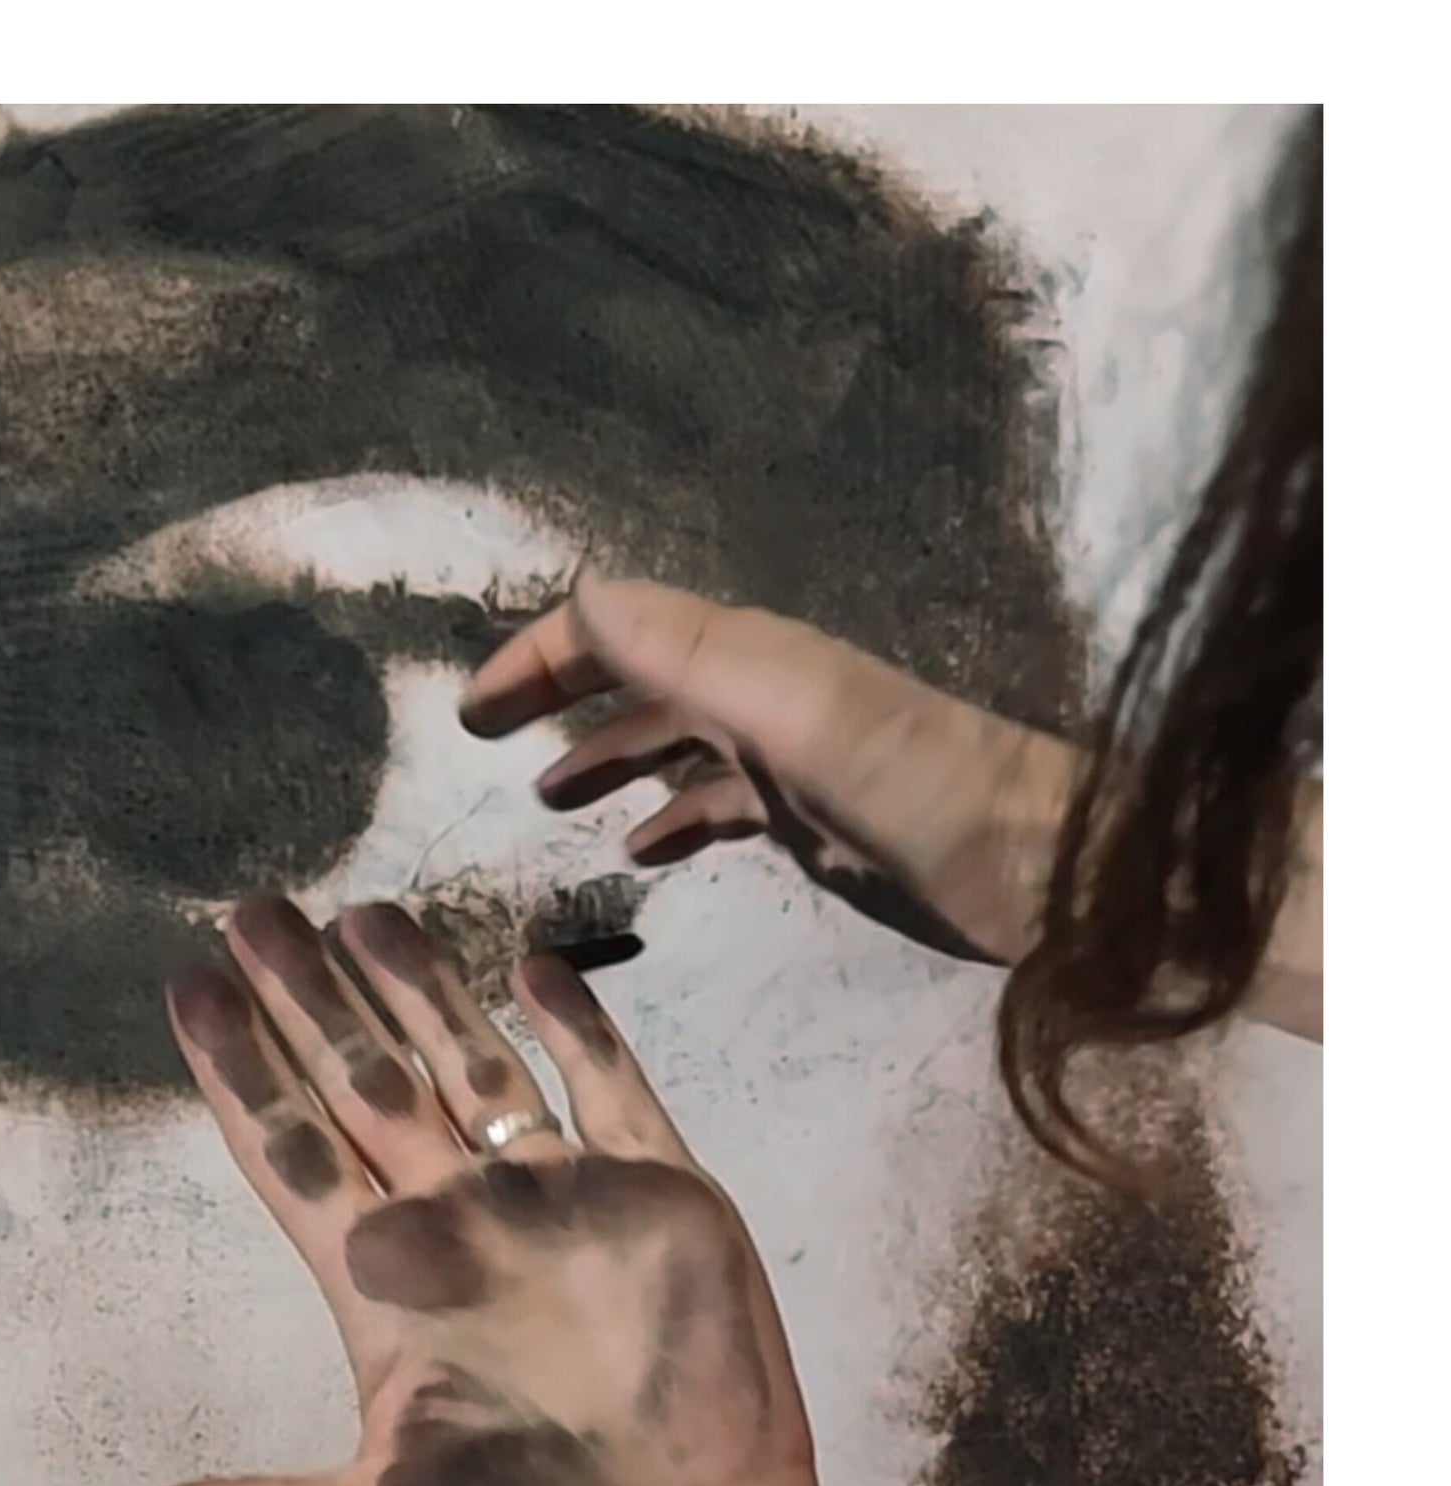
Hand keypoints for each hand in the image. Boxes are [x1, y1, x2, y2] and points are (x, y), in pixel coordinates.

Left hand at [114, 896, 823, 1485]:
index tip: (186, 988)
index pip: (290, 1152)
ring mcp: (558, 1201)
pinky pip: (609, 1083)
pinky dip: (574, 1025)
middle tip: (251, 910)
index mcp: (382, 1287)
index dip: (238, 1074)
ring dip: (418, 989)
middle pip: (363, 1084)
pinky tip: (527, 965)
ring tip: (359, 912)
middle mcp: (457, 1225)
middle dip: (306, 1001)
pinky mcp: (657, 1194)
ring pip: (471, 1064)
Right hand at [460, 565, 1074, 965]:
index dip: (541, 655)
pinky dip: (670, 818)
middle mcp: (760, 692)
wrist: (1038, 861)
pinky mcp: (814, 823)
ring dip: (607, 755)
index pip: (618, 626)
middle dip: (559, 694)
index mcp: (747, 655)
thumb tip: (578, 601)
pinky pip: (718, 806)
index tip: (469, 708)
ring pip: (672, 740)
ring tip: (543, 796)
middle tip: (483, 737)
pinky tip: (636, 851)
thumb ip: (686, 651)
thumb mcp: (793, 707)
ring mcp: (787, 758)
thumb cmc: (918, 787)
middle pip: (637, 675)